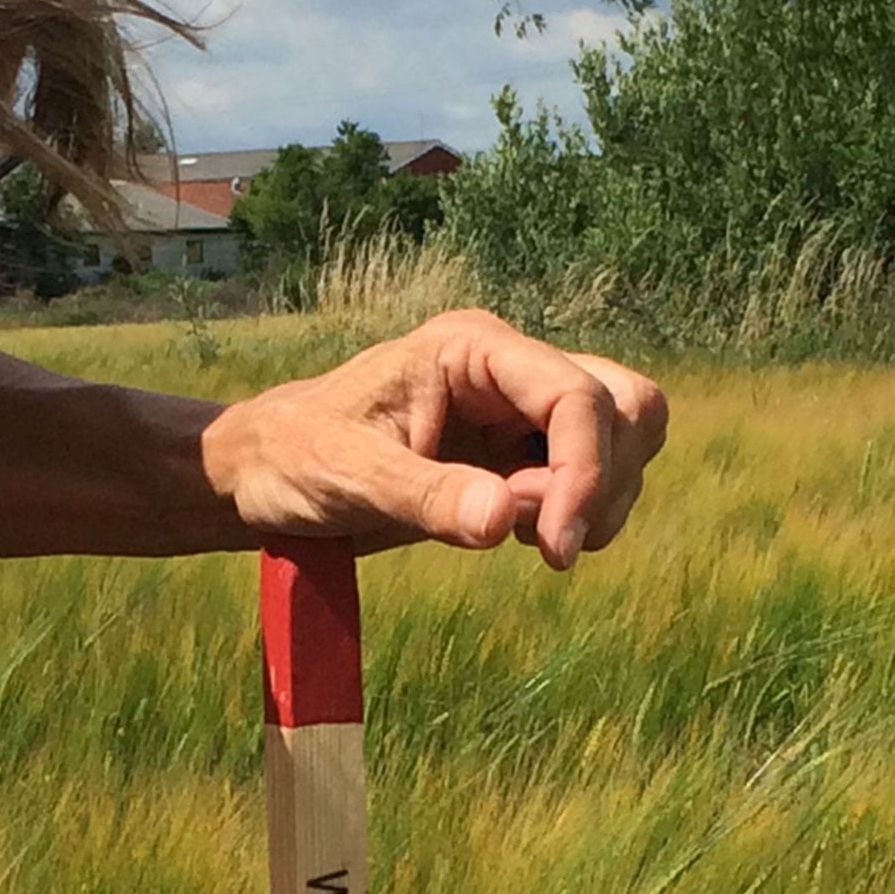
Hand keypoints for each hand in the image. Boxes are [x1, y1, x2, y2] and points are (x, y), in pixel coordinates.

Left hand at [202, 308, 668, 569]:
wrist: (268, 475)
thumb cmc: (294, 458)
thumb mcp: (347, 477)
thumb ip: (426, 496)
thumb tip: (506, 517)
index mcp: (471, 349)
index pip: (575, 393)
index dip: (586, 469)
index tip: (555, 544)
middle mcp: (510, 368)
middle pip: (626, 405)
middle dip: (604, 479)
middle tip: (539, 541)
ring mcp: (522, 409)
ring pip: (625, 438)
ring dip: (599, 499)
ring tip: (521, 534)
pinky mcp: (524, 452)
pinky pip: (594, 476)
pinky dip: (579, 513)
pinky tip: (517, 532)